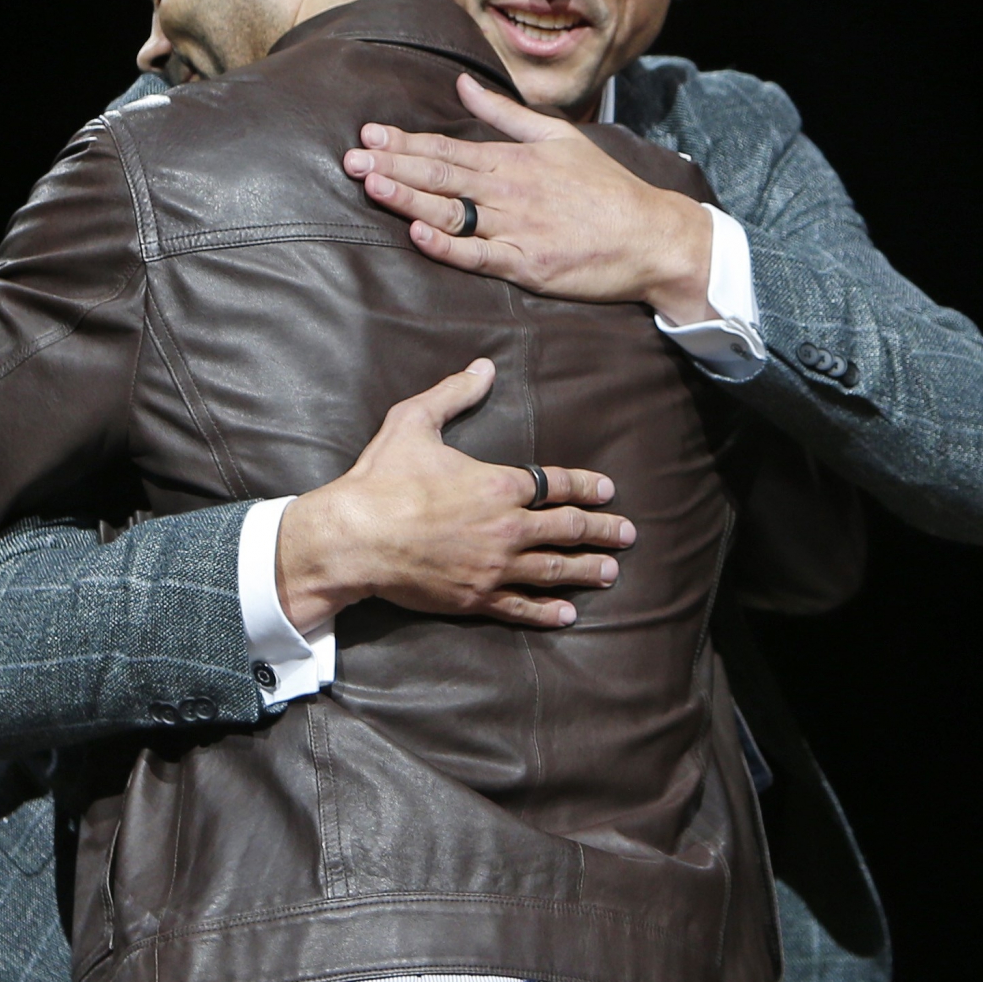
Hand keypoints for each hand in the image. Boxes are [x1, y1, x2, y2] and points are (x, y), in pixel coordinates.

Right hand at [275, 357, 634, 630]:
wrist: (354, 538)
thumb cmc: (382, 480)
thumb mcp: (414, 421)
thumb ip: (453, 394)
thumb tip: (484, 367)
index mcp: (498, 485)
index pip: (557, 485)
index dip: (587, 487)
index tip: (608, 491)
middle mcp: (506, 528)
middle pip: (568, 529)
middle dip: (602, 531)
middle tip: (628, 534)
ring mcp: (494, 567)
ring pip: (553, 570)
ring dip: (586, 570)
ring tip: (610, 572)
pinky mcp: (475, 597)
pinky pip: (521, 606)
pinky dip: (547, 611)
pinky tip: (567, 614)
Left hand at [343, 73, 714, 321]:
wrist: (650, 236)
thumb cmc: (605, 188)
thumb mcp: (558, 137)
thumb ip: (505, 113)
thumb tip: (461, 84)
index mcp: (513, 159)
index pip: (447, 147)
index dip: (404, 141)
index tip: (368, 133)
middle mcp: (510, 190)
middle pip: (441, 174)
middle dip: (392, 164)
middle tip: (350, 157)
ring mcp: (517, 229)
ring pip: (452, 211)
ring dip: (409, 197)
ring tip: (371, 183)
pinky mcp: (528, 266)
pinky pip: (480, 256)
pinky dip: (448, 245)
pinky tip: (418, 234)